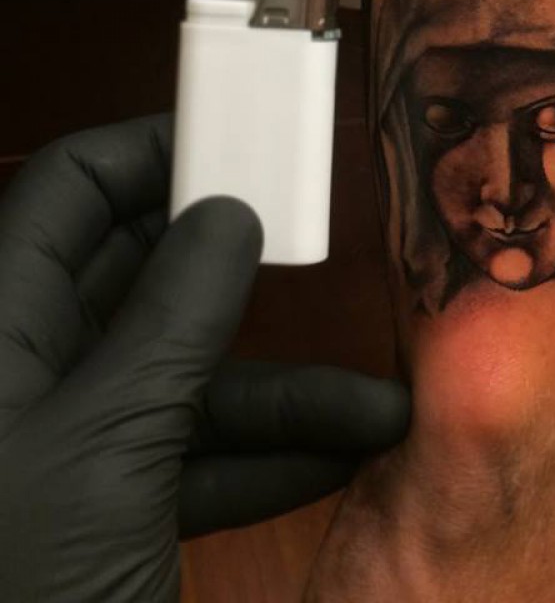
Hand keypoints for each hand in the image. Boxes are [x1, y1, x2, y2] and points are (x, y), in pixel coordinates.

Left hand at [0, 116, 409, 602]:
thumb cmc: (24, 580)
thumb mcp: (104, 445)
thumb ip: (170, 320)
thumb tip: (225, 216)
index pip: (67, 193)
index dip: (147, 153)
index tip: (236, 137)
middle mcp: (31, 374)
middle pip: (139, 277)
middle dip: (237, 269)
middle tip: (318, 244)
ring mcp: (76, 443)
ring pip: (184, 376)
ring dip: (281, 386)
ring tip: (378, 399)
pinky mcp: (112, 507)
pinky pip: (196, 454)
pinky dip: (267, 454)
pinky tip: (345, 453)